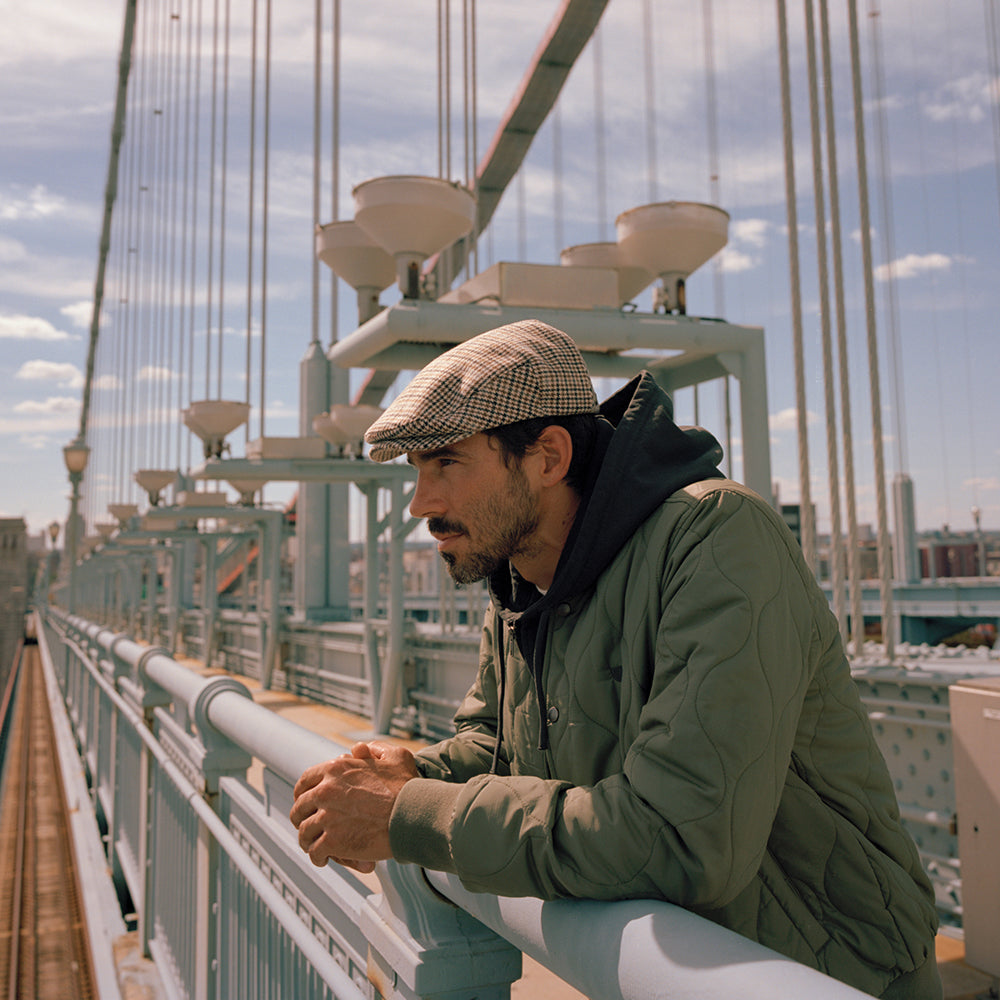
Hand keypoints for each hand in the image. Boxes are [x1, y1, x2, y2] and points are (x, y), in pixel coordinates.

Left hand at [290, 741, 417, 870]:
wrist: (415, 814)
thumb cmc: (408, 786)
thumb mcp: (395, 756)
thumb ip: (375, 749)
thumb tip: (360, 750)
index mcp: (335, 769)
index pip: (305, 782)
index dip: (303, 794)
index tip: (307, 803)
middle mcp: (326, 791)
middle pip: (300, 808)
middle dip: (302, 818)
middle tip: (308, 826)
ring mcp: (327, 817)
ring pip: (304, 832)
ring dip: (307, 840)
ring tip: (314, 846)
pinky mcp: (333, 841)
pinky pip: (315, 852)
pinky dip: (318, 857)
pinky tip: (324, 859)